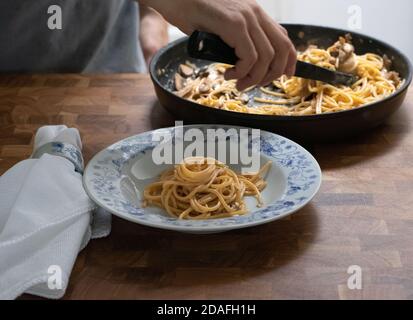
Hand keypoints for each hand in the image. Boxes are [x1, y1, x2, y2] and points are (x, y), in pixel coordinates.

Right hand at [141, 0, 296, 90]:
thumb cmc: (190, 12)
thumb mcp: (220, 26)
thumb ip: (236, 39)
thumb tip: (244, 62)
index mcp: (254, 13)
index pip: (284, 38)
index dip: (288, 61)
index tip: (284, 75)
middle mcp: (254, 13)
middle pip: (282, 49)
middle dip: (272, 74)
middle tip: (253, 84)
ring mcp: (245, 17)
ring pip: (266, 58)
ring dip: (253, 78)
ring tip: (238, 83)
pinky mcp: (233, 23)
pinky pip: (249, 57)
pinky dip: (241, 72)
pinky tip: (228, 74)